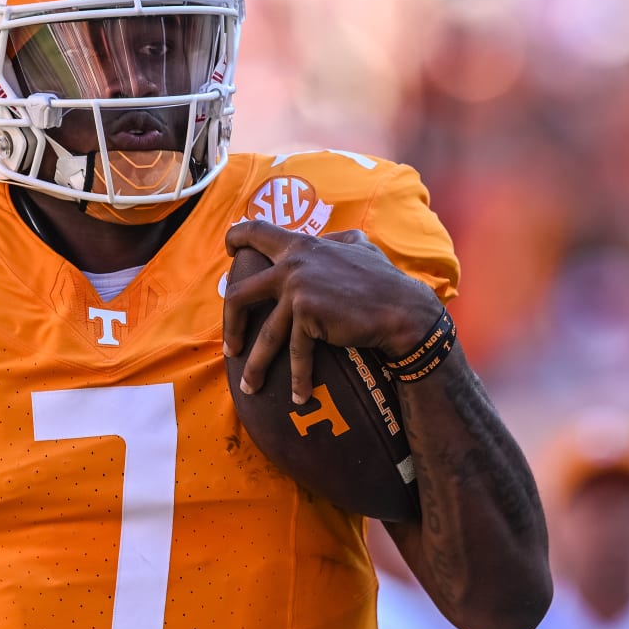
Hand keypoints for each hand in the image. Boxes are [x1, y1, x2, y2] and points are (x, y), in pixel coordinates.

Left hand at [221, 220, 442, 404]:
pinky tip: (299, 397)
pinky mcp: (306, 314)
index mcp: (302, 246)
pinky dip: (298, 378)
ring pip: (264, 334)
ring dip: (255, 365)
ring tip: (250, 386)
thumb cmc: (385, 281)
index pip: (257, 231)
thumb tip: (325, 240)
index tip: (227, 249)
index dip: (236, 237)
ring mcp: (297, 289)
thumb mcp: (360, 246)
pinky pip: (295, 352)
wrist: (402, 309)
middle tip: (231, 346)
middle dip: (230, 324)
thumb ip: (336, 242)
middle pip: (240, 294)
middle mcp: (293, 264)